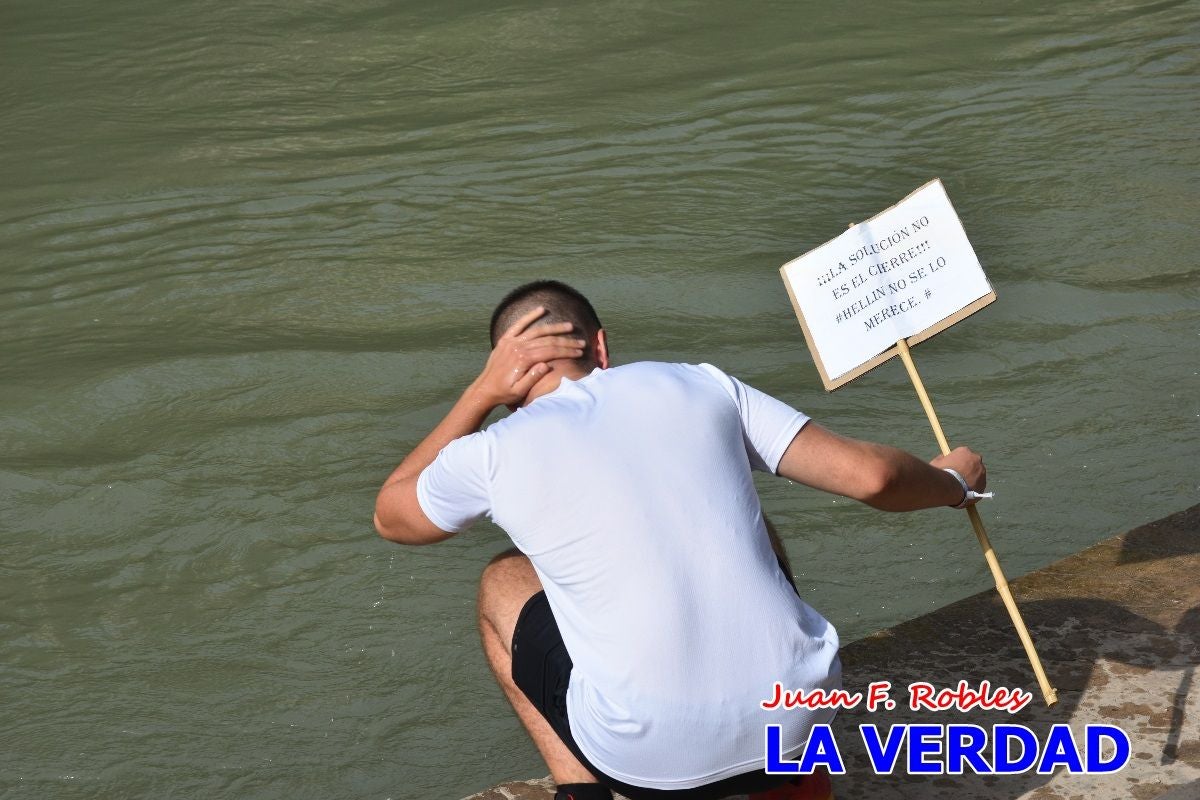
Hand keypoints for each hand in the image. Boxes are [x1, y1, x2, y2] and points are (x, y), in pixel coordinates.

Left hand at [468, 306, 585, 408]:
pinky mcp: (505, 340)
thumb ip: (532, 378)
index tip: (580, 352)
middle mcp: (518, 347)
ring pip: (537, 331)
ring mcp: (511, 342)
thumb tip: (547, 365)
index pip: (551, 351)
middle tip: (581, 342)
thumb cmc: (504, 393)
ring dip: (555, 328)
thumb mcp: (519, 391)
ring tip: (570, 326)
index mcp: (523, 359)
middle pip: (547, 340)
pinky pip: (519, 324)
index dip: (567, 351)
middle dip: (566, 341)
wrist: (485, 389)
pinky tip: (541, 309)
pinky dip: (530, 316)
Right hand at [930, 446, 986, 503]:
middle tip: (958, 476)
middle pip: (972, 462)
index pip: (962, 453)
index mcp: (964, 451)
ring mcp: (982, 472)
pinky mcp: (983, 484)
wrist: (949, 488)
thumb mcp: (936, 463)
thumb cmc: (941, 473)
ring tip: (960, 487)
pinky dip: (972, 488)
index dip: (957, 460)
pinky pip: (978, 486)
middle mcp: (976, 459)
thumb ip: (942, 459)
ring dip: (970, 478)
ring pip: (977, 475)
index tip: (953, 466)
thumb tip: (943, 458)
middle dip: (967, 468)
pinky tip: (964, 493)